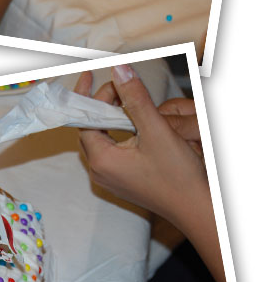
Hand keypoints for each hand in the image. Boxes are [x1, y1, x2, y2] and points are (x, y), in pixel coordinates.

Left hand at [75, 65, 215, 250]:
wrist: (196, 208)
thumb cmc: (178, 177)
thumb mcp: (157, 131)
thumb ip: (136, 100)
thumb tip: (119, 72)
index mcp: (102, 161)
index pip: (85, 121)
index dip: (93, 98)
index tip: (98, 79)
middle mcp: (101, 172)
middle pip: (91, 130)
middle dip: (102, 106)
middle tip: (118, 88)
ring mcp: (112, 178)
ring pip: (103, 139)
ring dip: (112, 119)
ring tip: (127, 101)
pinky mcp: (124, 180)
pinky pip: (114, 151)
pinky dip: (120, 133)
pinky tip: (136, 124)